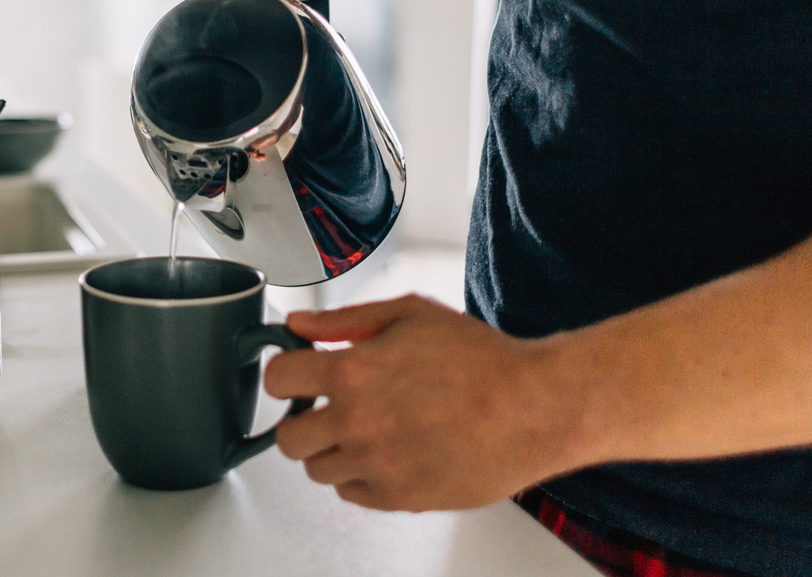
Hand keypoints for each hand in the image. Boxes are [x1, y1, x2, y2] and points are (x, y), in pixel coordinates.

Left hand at [264, 295, 589, 511]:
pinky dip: (361, 476)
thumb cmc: (482, 360)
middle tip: (327, 408)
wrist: (534, 408)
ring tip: (368, 429)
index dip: (285, 373)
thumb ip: (345, 320)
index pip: (276, 380)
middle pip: (287, 438)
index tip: (298, 374)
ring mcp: (377, 465)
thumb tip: (299, 325)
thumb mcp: (411, 315)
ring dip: (332, 450)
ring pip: (318, 470)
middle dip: (301, 419)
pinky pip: (352, 494)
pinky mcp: (400, 497)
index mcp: (354, 372)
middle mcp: (357, 422)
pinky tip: (388, 452)